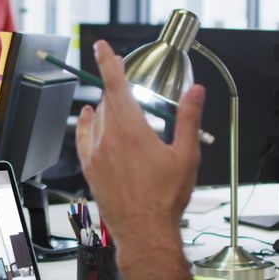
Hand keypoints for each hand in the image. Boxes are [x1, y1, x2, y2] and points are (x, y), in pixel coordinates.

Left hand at [76, 41, 205, 251]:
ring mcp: (95, 155)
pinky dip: (86, 123)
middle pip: (108, 101)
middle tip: (129, 85)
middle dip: (118, 89)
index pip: (115, 85)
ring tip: (121, 107)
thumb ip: (188, 118)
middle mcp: (108, 139)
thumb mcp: (186, 155)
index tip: (102, 48)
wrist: (145, 231)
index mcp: (132, 130)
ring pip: (98, 119)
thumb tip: (196, 91)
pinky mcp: (90, 169)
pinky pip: (83, 137)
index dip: (108, 62)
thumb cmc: (166, 199)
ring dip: (108, 108)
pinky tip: (88, 117)